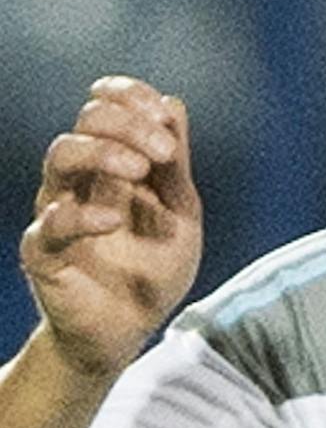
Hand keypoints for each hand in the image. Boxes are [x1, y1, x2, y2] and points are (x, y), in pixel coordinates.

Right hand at [21, 77, 202, 380]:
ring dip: (102, 152)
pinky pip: (48, 224)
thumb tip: (173, 104)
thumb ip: (175, 167)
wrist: (128, 331)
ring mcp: (57, 211)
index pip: (105, 108)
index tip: (160, 110)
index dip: (128, 96)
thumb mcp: (179, 215)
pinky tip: (113, 220)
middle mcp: (80, 181)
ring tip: (139, 170)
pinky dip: (80, 216)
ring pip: (60, 157)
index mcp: (113, 166)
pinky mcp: (43, 252)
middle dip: (127, 124)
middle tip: (163, 152)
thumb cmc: (152, 270)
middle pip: (84, 123)